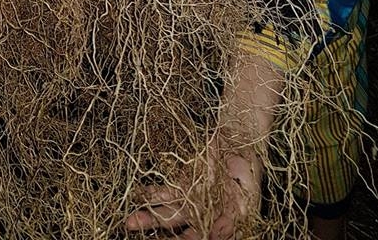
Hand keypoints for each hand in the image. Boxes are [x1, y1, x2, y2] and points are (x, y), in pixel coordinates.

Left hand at [125, 143, 262, 238]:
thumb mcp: (247, 198)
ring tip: (130, 222)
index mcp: (216, 224)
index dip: (186, 239)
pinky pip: (165, 190)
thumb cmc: (247, 175)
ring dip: (147, 218)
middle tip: (137, 229)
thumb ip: (231, 219)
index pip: (196, 237)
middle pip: (175, 228)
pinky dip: (151, 193)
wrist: (239, 146)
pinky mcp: (183, 182)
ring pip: (165, 213)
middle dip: (157, 232)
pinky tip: (138, 195)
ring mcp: (189, 199)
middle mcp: (199, 215)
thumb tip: (214, 235)